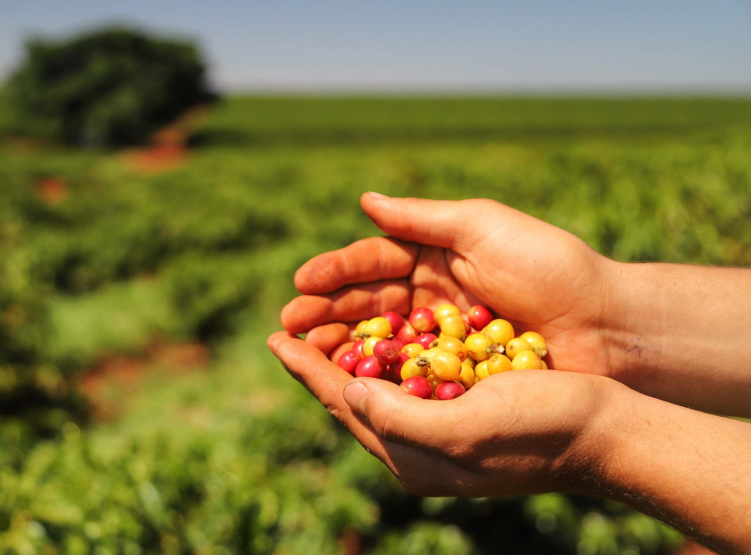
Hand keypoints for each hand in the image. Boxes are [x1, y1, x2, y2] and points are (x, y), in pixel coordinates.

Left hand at [267, 332, 616, 496]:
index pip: (343, 405)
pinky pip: (407, 380)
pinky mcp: (461, 408)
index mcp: (411, 456)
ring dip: (347, 354)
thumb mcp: (463, 428)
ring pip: (376, 387)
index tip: (274, 339)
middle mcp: (418, 445)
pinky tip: (379, 332)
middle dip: (318, 360)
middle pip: (351, 397)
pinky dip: (386, 353)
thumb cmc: (537, 429)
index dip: (307, 370)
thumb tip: (347, 394)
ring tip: (321, 325)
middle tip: (287, 326)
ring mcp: (439, 427)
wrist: (601, 432)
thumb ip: (397, 419)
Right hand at [281, 193, 615, 376]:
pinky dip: (376, 376)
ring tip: (306, 352)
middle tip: (290, 324)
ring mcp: (441, 336)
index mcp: (436, 255)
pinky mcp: (455, 373)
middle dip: (327, 312)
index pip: (374, 261)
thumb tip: (364, 202)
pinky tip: (347, 381)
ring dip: (341, 345)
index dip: (336, 272)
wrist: (606, 327)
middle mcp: (432, 295)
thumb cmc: (550, 267)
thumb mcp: (484, 228)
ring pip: (380, 339)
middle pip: (368, 303)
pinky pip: (407, 372)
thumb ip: (423, 218)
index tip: (301, 282)